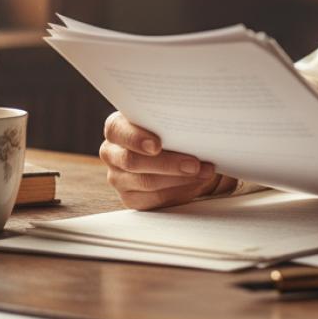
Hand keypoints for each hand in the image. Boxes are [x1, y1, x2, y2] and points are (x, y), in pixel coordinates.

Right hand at [99, 111, 233, 210]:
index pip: (117, 130)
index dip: (136, 138)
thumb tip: (199, 121)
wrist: (178, 150)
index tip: (157, 145)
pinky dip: (179, 192)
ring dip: (180, 179)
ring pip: (146, 182)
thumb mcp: (171, 119)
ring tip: (205, 172)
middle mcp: (112, 153)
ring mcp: (119, 178)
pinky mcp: (132, 198)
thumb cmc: (173, 129)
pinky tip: (197, 184)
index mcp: (117, 128)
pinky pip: (153, 200)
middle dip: (168, 163)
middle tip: (195, 164)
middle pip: (132, 161)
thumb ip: (175, 118)